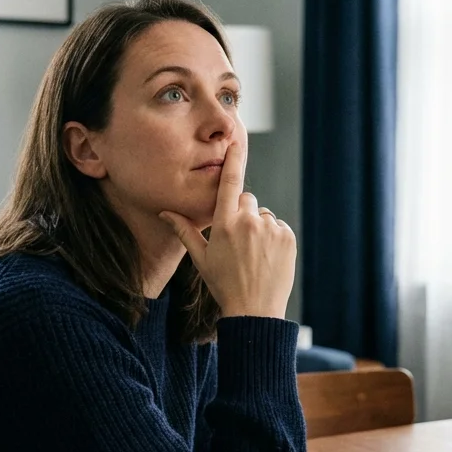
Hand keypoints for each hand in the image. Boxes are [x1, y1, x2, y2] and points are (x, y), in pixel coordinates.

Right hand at [159, 143, 295, 318]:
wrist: (254, 310)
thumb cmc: (223, 284)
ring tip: (253, 254)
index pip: (230, 182)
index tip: (236, 141)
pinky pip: (279, 227)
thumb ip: (185, 231)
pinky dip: (274, 237)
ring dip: (259, 227)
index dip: (233, 159)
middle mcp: (248, 222)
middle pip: (246, 200)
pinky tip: (266, 257)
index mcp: (225, 224)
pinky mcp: (287, 237)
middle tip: (238, 241)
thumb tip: (164, 213)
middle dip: (241, 213)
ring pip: (263, 215)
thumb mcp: (201, 258)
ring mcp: (270, 229)